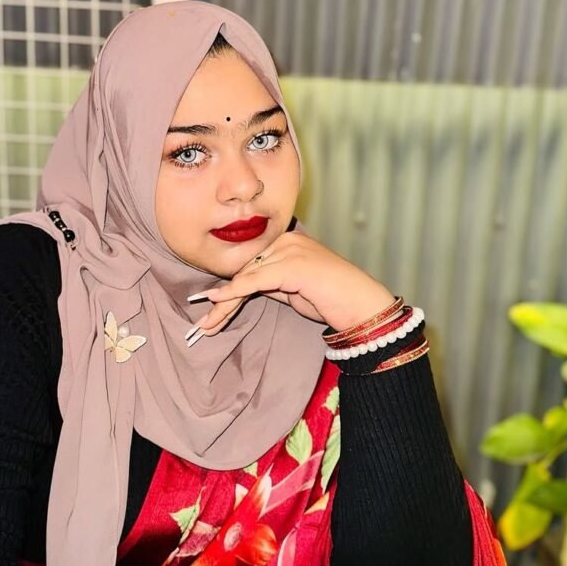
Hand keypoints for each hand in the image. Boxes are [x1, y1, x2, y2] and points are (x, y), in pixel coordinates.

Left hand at [188, 232, 394, 339]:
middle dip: (223, 300)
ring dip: (224, 304)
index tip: (210, 310)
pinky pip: (255, 280)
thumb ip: (268, 283)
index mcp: (286, 241)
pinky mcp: (292, 264)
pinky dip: (234, 293)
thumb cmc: (332, 299)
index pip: (249, 264)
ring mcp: (290, 250)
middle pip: (244, 270)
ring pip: (246, 277)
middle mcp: (287, 240)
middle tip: (204, 324)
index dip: (228, 289)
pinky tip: (217, 302)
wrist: (362, 306)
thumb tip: (238, 289)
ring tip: (207, 325)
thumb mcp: (292, 289)